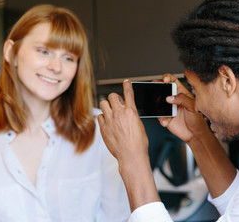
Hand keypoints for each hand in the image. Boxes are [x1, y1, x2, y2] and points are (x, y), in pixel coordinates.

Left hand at [98, 80, 160, 210]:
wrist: (131, 156)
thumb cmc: (138, 143)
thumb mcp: (139, 124)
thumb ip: (131, 114)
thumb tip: (126, 109)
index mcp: (131, 112)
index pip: (128, 93)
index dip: (127, 85)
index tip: (126, 82)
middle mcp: (119, 114)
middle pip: (112, 96)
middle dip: (115, 98)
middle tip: (117, 103)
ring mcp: (110, 120)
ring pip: (103, 103)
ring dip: (107, 106)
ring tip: (111, 112)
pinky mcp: (103, 128)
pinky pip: (99, 116)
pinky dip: (103, 117)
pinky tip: (108, 122)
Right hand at [158, 73, 211, 142]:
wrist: (194, 134)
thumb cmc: (197, 119)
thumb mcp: (192, 106)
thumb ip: (182, 99)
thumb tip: (170, 97)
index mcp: (181, 93)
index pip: (173, 81)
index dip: (167, 78)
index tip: (165, 80)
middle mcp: (174, 99)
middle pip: (162, 89)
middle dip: (157, 87)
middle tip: (155, 87)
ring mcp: (168, 107)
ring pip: (158, 102)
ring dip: (158, 105)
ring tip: (165, 112)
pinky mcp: (165, 116)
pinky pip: (159, 115)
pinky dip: (161, 118)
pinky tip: (166, 121)